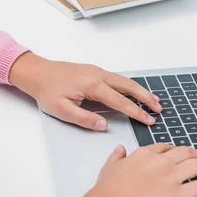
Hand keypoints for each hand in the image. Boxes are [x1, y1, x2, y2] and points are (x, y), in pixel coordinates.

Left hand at [9, 52, 161, 130]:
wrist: (36, 72)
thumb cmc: (46, 91)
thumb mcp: (62, 110)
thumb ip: (84, 119)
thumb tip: (104, 125)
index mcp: (92, 85)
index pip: (120, 101)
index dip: (136, 112)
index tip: (148, 120)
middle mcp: (98, 75)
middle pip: (128, 86)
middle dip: (145, 97)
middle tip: (159, 108)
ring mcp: (96, 71)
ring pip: (124, 81)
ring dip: (140, 90)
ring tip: (153, 100)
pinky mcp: (93, 71)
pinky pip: (116, 78)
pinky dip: (129, 85)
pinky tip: (133, 91)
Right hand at [80, 144, 196, 196]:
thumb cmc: (109, 189)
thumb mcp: (110, 166)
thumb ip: (117, 156)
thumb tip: (120, 150)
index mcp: (145, 154)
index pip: (165, 147)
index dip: (175, 150)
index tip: (179, 153)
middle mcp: (161, 162)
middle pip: (185, 152)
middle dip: (196, 153)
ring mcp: (171, 177)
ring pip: (196, 165)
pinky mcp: (177, 194)